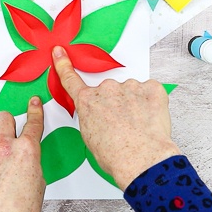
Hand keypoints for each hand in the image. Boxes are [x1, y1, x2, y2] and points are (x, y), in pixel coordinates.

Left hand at [0, 97, 45, 211]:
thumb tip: (26, 155)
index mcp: (26, 151)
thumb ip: (31, 161)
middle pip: (4, 116)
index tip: (33, 103)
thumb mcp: (38, 183)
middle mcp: (3, 147)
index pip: (33, 122)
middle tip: (8, 134)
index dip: (35, 110)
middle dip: (8, 124)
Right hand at [52, 46, 180, 190]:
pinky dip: (152, 104)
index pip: (71, 80)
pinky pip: (150, 91)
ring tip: (138, 127)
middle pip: (110, 92)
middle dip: (116, 104)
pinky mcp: (151, 88)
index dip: (64, 65)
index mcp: (88, 102)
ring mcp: (129, 86)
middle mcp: (106, 89)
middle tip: (124, 125)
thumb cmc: (115, 155)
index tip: (60, 52)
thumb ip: (92, 118)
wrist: (140, 158)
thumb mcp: (90, 138)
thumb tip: (100, 117)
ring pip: (131, 92)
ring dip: (135, 105)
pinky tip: (149, 119)